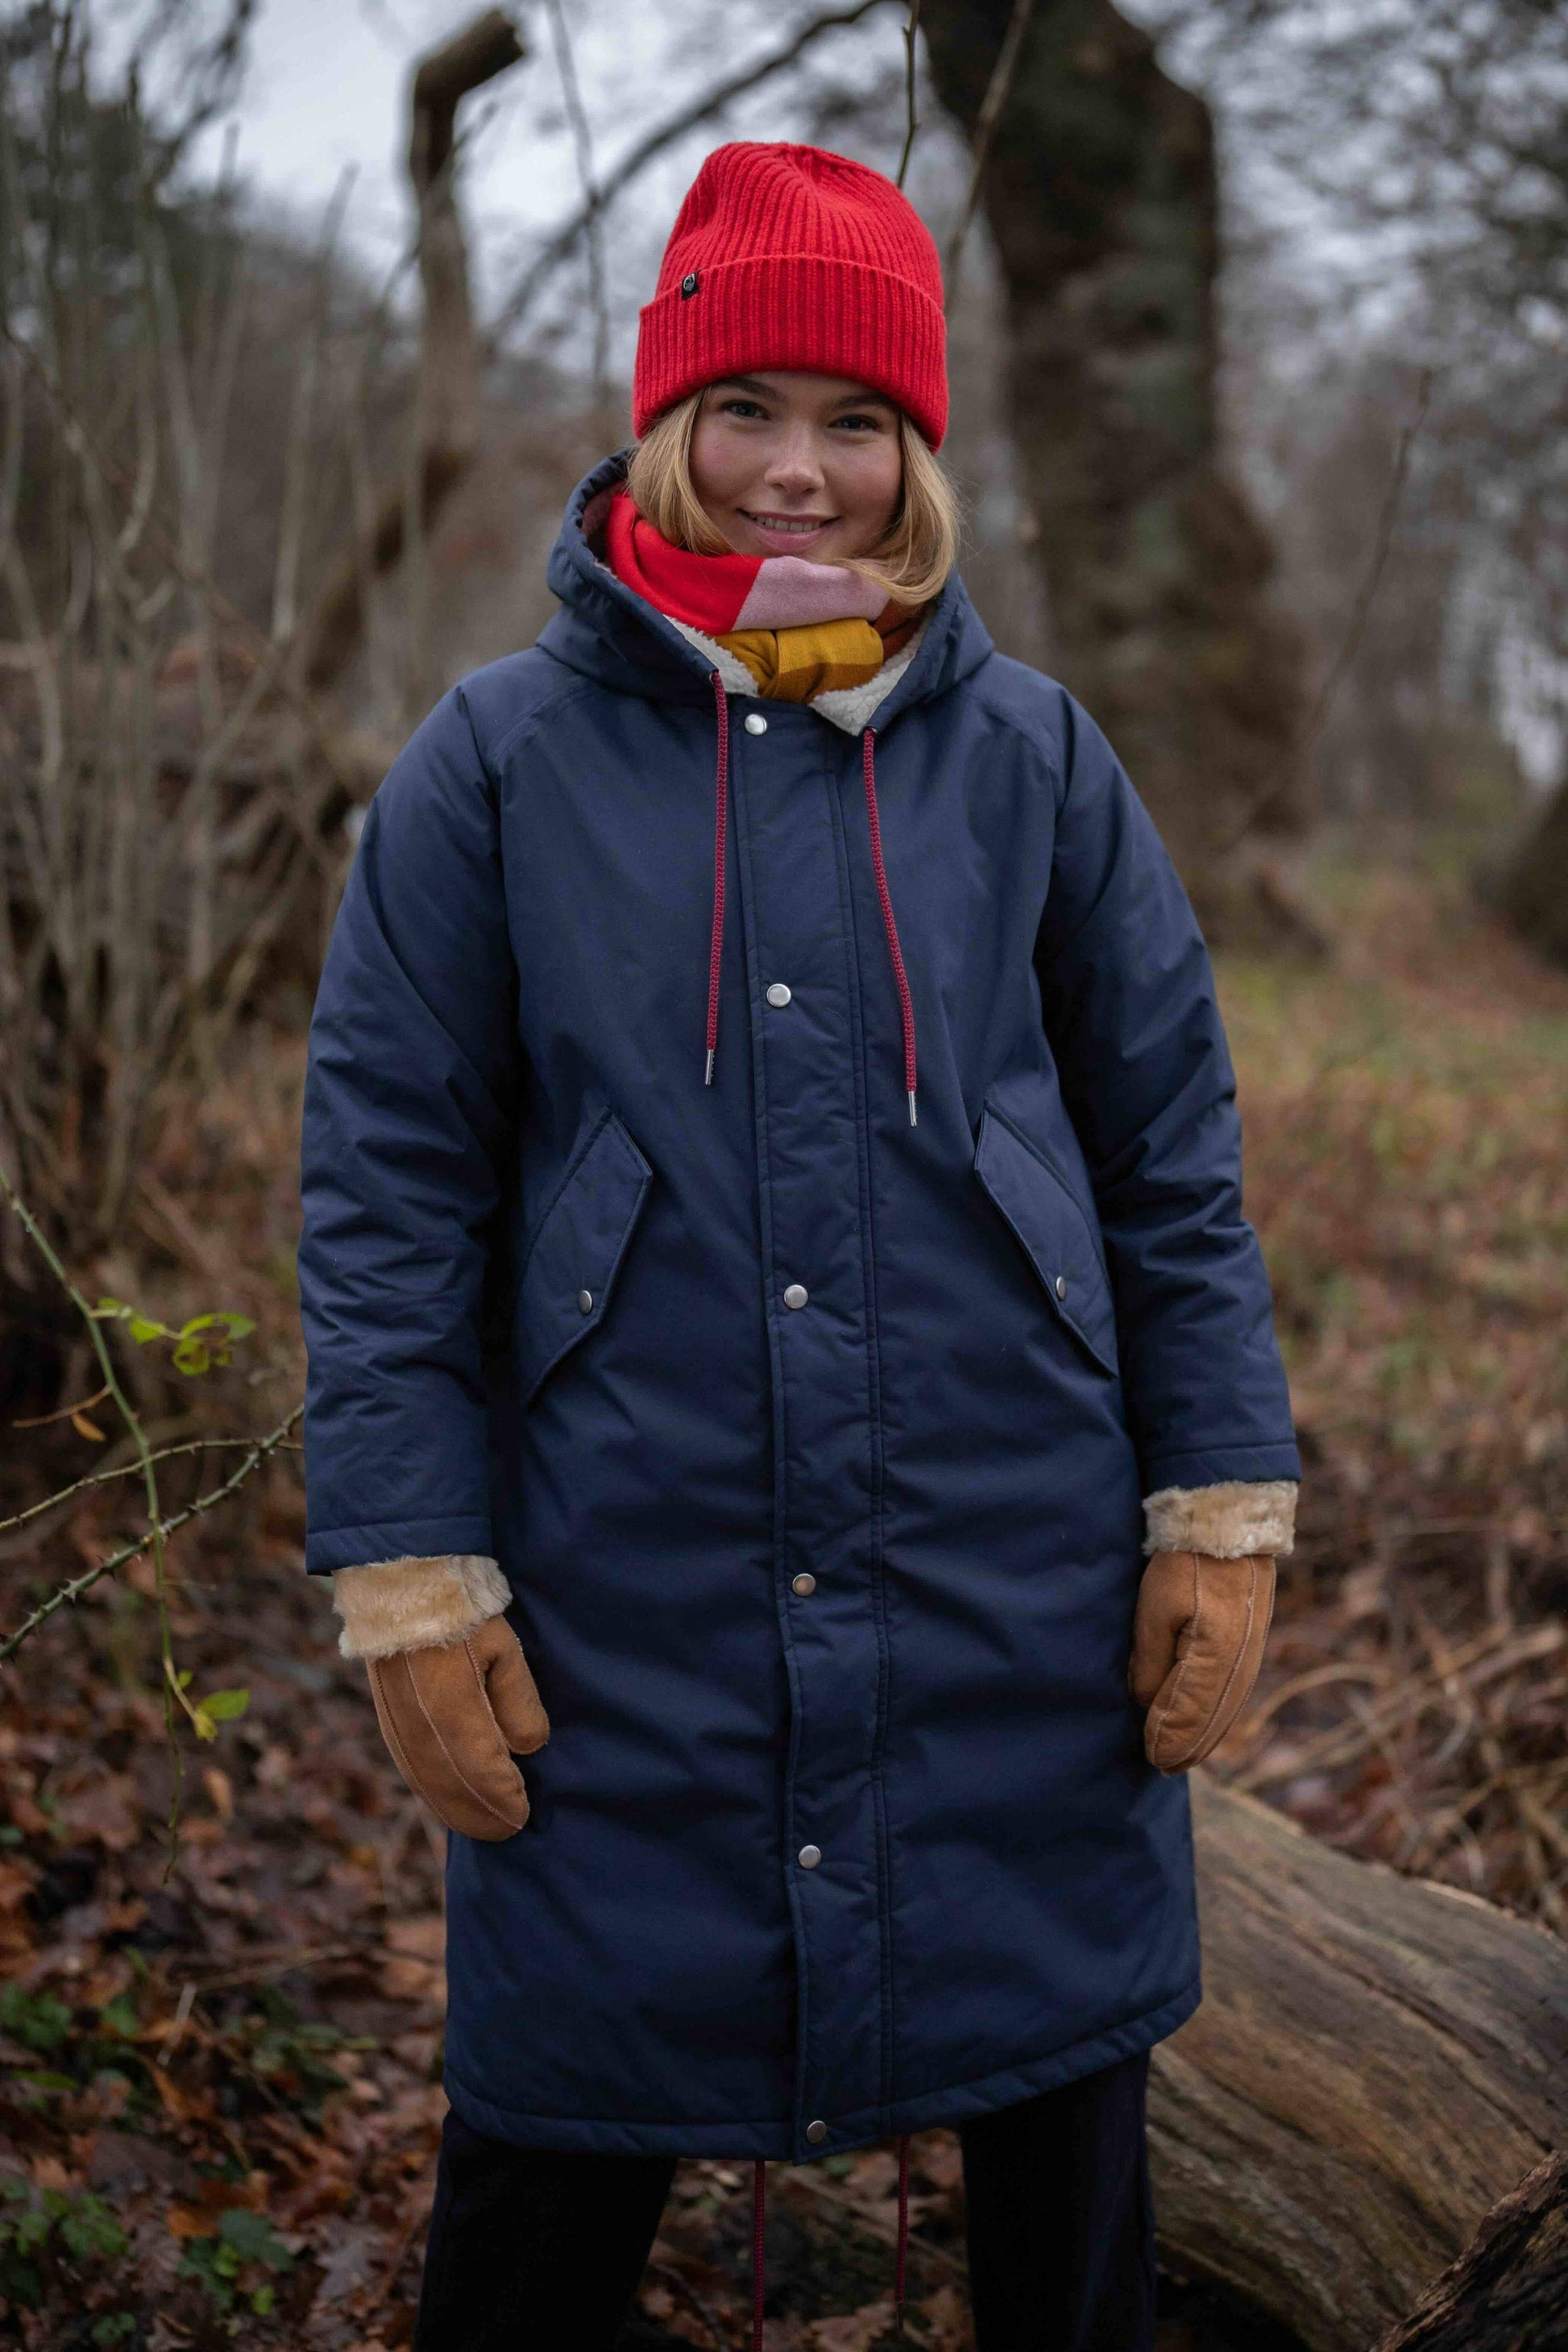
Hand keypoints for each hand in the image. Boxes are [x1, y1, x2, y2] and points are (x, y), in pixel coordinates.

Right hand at [365, 1615, 549, 1839]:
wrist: (401, 1589)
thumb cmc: (462, 1615)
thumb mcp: (505, 1650)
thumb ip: (518, 1703)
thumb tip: (527, 1749)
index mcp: (452, 1714)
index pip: (484, 1777)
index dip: (505, 1801)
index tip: (525, 1812)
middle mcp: (420, 1731)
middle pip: (453, 1792)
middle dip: (483, 1817)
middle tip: (510, 1828)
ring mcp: (399, 1729)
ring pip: (429, 1786)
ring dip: (457, 1811)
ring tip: (484, 1824)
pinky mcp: (388, 1722)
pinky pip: (412, 1770)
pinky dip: (434, 1791)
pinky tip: (450, 1797)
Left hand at [1128, 1551, 1274, 1774]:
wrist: (1230, 1529)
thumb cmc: (1185, 1563)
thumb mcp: (1156, 1607)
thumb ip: (1151, 1659)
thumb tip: (1145, 1700)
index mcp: (1216, 1656)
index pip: (1188, 1712)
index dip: (1169, 1737)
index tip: (1152, 1757)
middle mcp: (1240, 1665)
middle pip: (1212, 1720)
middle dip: (1186, 1746)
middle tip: (1162, 1767)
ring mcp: (1249, 1658)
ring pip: (1226, 1711)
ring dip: (1204, 1737)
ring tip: (1180, 1757)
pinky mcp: (1250, 1649)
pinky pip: (1234, 1695)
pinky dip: (1219, 1717)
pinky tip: (1206, 1727)